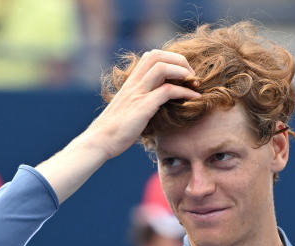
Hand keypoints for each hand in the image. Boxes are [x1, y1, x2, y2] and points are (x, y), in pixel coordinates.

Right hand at [85, 49, 200, 159]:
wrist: (100, 141)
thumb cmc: (114, 130)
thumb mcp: (128, 109)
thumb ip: (140, 101)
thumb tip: (155, 104)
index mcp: (131, 82)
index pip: (151, 56)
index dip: (170, 58)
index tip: (183, 72)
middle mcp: (134, 83)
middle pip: (157, 55)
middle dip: (179, 60)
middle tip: (191, 75)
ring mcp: (138, 93)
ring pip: (162, 68)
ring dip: (183, 71)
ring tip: (194, 82)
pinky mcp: (143, 106)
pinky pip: (167, 91)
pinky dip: (185, 92)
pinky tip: (195, 98)